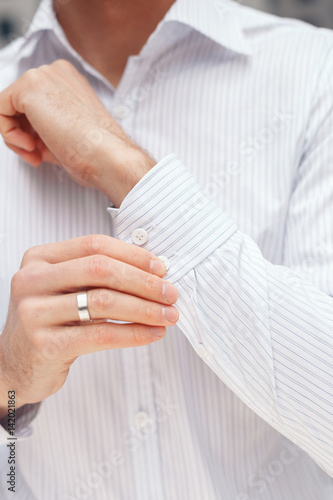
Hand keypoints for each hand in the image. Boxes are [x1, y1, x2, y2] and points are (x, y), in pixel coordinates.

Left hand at [0, 60, 154, 205]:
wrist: (106, 155)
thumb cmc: (95, 153)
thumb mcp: (64, 135)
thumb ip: (42, 128)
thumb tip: (23, 135)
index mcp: (68, 81)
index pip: (35, 103)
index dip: (33, 130)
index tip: (42, 152)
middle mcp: (55, 72)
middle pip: (19, 103)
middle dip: (22, 133)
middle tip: (36, 155)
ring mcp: (42, 76)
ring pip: (7, 106)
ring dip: (15, 136)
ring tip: (35, 153)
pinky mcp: (29, 87)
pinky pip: (0, 110)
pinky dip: (8, 133)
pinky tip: (30, 145)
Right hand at [0, 235, 177, 415]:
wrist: (14, 365)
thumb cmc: (49, 322)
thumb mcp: (64, 289)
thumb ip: (96, 276)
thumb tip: (152, 271)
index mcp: (39, 259)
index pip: (94, 245)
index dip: (133, 254)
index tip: (161, 268)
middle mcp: (32, 281)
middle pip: (101, 270)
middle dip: (143, 281)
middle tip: (170, 293)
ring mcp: (35, 313)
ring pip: (104, 302)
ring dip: (144, 308)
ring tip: (168, 315)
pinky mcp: (45, 345)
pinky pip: (101, 335)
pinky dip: (133, 333)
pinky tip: (152, 334)